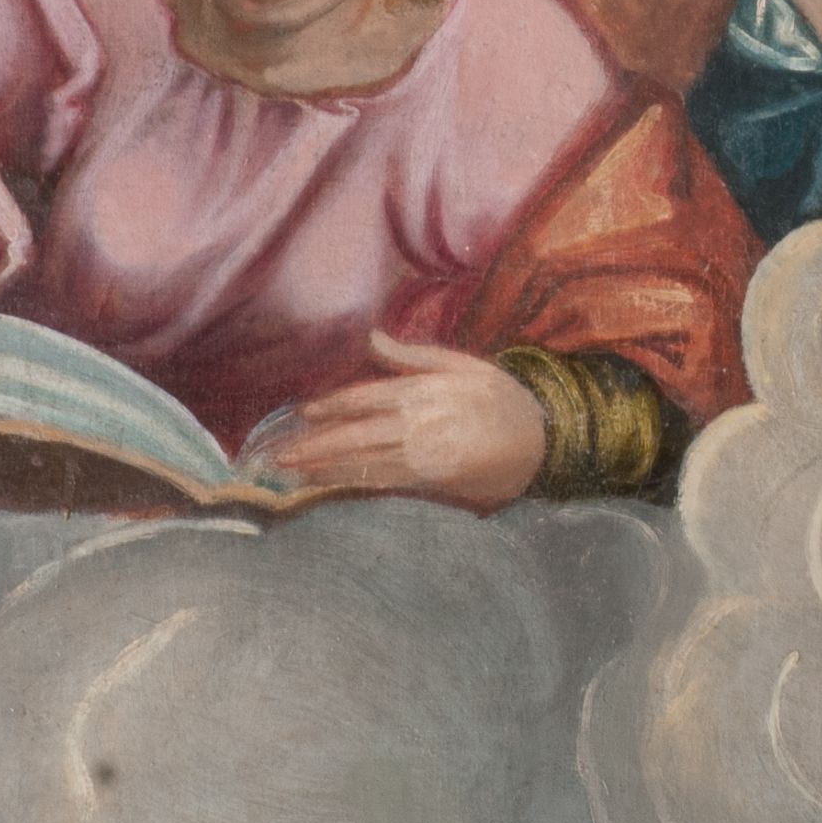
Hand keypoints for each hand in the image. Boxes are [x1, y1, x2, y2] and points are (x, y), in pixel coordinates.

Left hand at [261, 333, 547, 510]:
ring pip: (363, 461)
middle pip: (356, 434)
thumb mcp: (463, 365)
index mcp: (423, 391)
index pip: (365, 398)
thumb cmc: (502, 399)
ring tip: (293, 472)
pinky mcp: (431, 481)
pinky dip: (352, 483)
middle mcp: (418, 424)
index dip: (331, 406)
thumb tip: (372, 337)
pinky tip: (330, 485)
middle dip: (315, 444)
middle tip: (279, 454)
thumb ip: (413, 355)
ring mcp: (423, 455)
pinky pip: (383, 482)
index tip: (303, 412)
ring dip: (324, 468)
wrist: (541, 441)